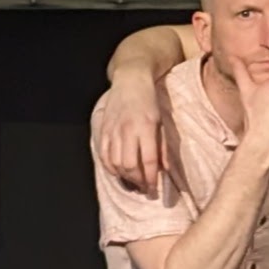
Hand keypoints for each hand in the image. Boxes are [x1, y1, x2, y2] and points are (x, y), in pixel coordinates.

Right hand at [98, 75, 172, 194]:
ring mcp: (113, 130)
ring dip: (124, 177)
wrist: (130, 80)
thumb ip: (163, 147)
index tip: (154, 189)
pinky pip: (104, 155)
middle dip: (137, 181)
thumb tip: (165, 170)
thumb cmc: (150, 101)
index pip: (148, 160)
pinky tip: (118, 172)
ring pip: (116, 163)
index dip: (151, 178)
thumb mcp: (162, 121)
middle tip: (143, 188)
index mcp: (145, 127)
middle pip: (130, 165)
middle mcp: (128, 130)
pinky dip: (110, 168)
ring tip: (132, 182)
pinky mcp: (104, 129)